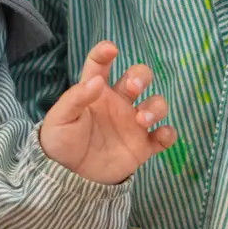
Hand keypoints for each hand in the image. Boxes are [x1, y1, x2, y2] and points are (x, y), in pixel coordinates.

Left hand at [38, 42, 174, 184]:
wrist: (67, 179)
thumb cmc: (61, 143)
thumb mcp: (60, 118)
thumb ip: (76, 97)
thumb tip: (98, 81)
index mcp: (96, 93)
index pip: (101, 64)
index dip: (105, 52)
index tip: (111, 49)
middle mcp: (118, 103)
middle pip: (138, 77)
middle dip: (141, 76)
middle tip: (133, 87)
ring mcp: (132, 124)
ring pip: (156, 104)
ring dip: (155, 107)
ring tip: (142, 120)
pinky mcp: (142, 146)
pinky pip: (164, 136)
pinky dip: (168, 133)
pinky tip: (160, 135)